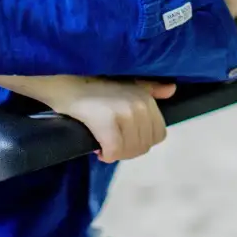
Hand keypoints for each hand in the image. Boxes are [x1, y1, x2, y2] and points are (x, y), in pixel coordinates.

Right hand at [46, 76, 176, 162]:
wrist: (65, 82)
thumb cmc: (94, 83)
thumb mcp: (128, 82)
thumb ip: (150, 88)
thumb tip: (171, 89)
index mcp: (147, 98)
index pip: (158, 135)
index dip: (140, 141)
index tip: (123, 137)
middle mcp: (140, 105)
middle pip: (144, 146)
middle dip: (128, 149)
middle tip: (111, 142)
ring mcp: (124, 113)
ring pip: (129, 151)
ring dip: (116, 153)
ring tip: (103, 142)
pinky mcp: (106, 122)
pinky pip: (114, 151)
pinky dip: (106, 154)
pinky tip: (98, 148)